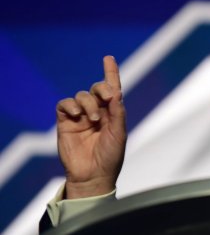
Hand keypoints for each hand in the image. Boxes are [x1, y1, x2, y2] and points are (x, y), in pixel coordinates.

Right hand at [56, 56, 126, 198]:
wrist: (93, 176)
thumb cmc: (110, 156)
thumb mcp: (119, 134)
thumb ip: (117, 112)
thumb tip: (115, 92)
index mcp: (112, 112)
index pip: (112, 89)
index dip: (110, 73)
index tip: (108, 58)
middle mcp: (97, 111)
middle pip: (97, 88)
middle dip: (102, 88)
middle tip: (108, 98)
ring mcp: (81, 116)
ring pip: (82, 96)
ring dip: (89, 103)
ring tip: (93, 119)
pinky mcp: (66, 122)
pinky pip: (65, 104)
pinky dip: (71, 106)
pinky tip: (77, 115)